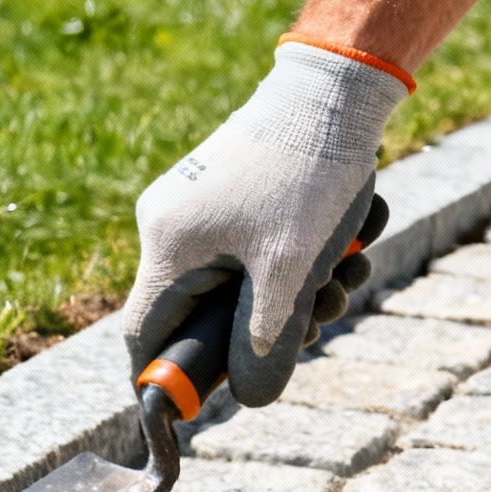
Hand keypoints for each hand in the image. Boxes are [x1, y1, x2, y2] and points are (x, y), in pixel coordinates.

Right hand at [122, 42, 406, 406]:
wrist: (334, 86)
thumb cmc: (308, 174)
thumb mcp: (291, 273)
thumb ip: (264, 344)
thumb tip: (250, 400)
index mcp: (168, 249)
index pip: (143, 338)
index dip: (166, 379)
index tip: (199, 405)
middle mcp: (168, 227)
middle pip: (199, 312)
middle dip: (264, 329)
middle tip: (319, 322)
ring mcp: (194, 206)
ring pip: (234, 282)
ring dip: (291, 294)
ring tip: (347, 273)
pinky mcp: (223, 192)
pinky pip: (248, 249)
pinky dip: (292, 261)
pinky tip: (341, 247)